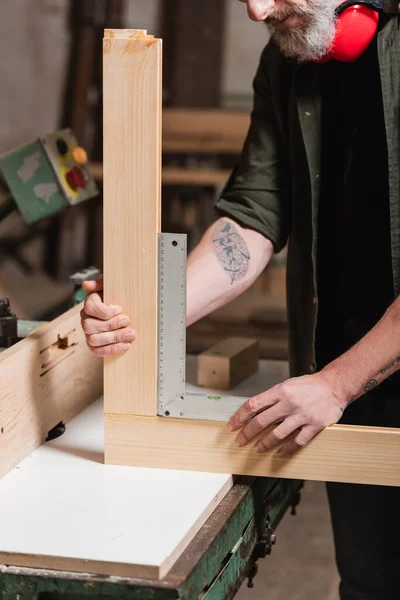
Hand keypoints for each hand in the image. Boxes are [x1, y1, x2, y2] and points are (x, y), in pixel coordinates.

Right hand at [80, 275, 135, 356]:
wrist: (125, 307)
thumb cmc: (117, 296)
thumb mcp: (111, 285)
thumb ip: (101, 282)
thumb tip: (87, 284)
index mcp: (89, 303)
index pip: (90, 307)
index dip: (105, 310)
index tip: (120, 309)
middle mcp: (85, 319)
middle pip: (90, 326)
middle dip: (111, 325)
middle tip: (127, 321)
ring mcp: (88, 333)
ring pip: (93, 340)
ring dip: (114, 338)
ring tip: (130, 335)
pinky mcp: (94, 345)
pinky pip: (97, 351)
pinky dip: (112, 350)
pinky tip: (126, 346)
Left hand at [227, 373, 346, 457]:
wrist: (334, 386)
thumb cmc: (309, 385)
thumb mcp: (287, 385)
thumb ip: (272, 398)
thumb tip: (254, 411)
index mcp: (280, 390)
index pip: (253, 404)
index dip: (240, 417)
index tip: (232, 425)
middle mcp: (289, 403)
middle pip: (261, 421)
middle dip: (247, 433)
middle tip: (240, 441)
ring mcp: (302, 415)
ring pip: (277, 434)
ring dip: (264, 443)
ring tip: (257, 448)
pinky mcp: (314, 426)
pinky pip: (297, 441)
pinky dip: (287, 449)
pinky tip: (280, 452)